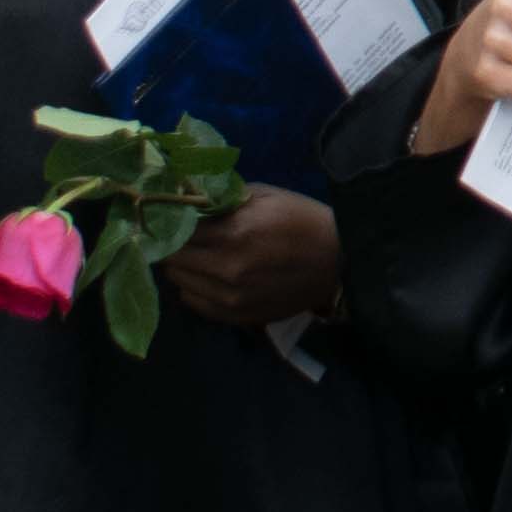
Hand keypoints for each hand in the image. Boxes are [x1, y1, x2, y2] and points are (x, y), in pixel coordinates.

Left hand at [154, 187, 343, 328]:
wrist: (340, 263)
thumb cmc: (302, 220)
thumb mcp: (264, 195)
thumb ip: (220, 197)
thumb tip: (183, 195)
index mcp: (234, 233)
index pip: (176, 228)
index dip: (171, 219)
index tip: (172, 214)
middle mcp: (226, 269)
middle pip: (171, 257)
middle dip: (174, 243)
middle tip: (185, 234)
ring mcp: (229, 297)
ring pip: (178, 281)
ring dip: (184, 265)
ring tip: (201, 254)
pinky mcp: (235, 316)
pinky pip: (192, 301)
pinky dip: (195, 287)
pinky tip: (211, 275)